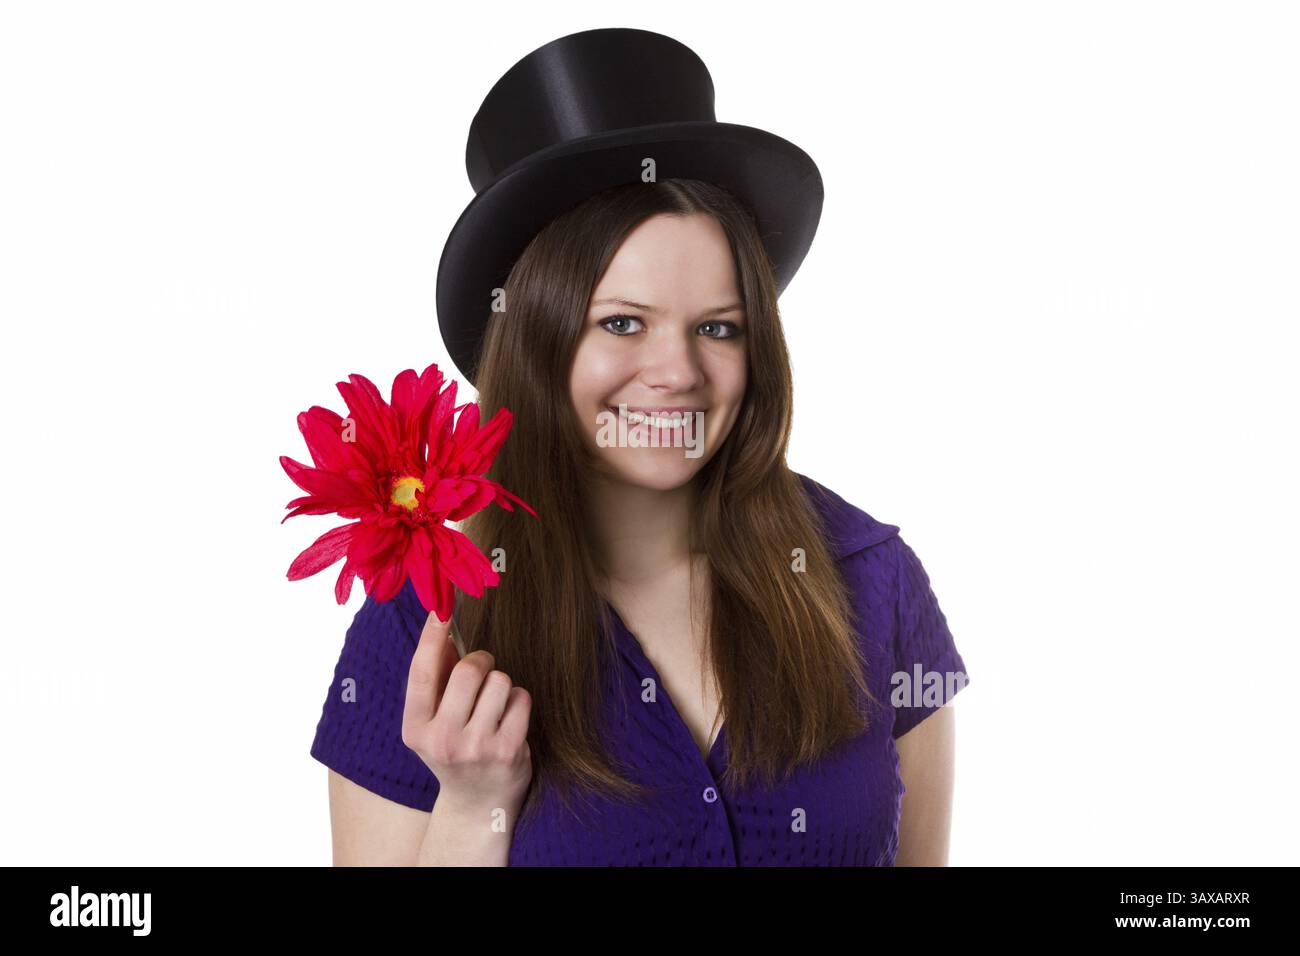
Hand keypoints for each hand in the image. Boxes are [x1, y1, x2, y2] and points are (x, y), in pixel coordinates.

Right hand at [401, 611, 532, 818]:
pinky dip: (518, 701)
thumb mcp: (433, 721)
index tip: (440, 609)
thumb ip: (434, 679)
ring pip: (499, 680)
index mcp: (415, 729)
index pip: (421, 674)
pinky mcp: (508, 750)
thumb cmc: (456, 749)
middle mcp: (441, 740)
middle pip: (468, 670)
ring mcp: (476, 747)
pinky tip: (509, 721)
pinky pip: (520, 698)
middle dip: (480, 661)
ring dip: (502, 684)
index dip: (430, 638)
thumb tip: (440, 628)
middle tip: (482, 672)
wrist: (479, 805)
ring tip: (495, 707)